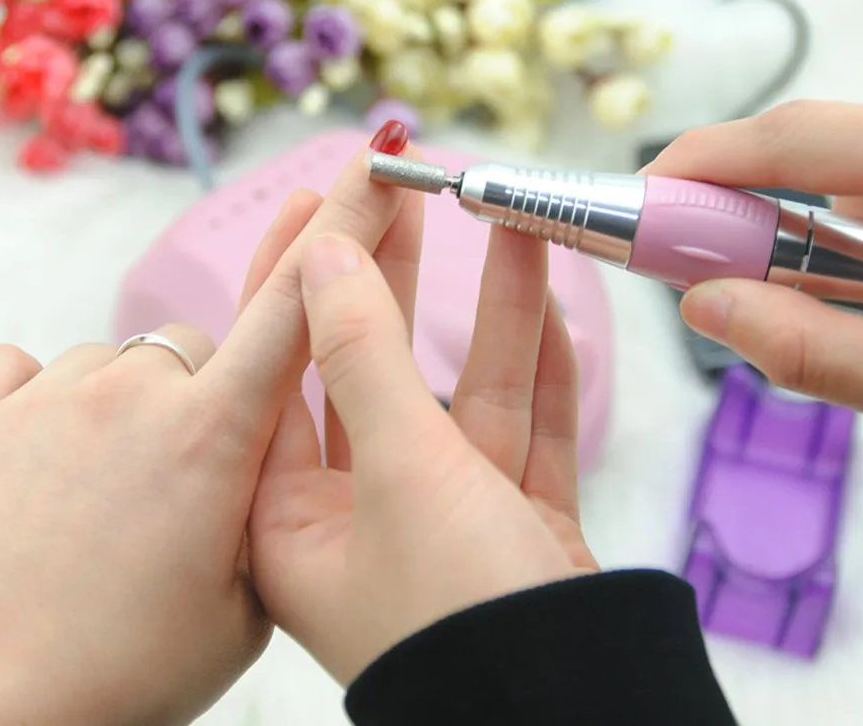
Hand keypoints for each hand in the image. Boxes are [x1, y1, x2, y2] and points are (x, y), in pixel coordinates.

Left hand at [0, 144, 408, 725]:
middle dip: (210, 401)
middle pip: (204, 350)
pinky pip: (26, 372)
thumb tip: (275, 454)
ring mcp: (46, 393)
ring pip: (118, 367)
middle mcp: (135, 391)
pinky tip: (31, 472)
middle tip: (177, 492)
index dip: (350, 218)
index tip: (379, 158)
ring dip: (125, 414)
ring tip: (93, 506)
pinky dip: (41, 410)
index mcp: (215, 438)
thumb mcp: (238, 609)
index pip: (302, 301)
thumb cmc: (108, 677)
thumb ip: (272, 508)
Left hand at [249, 202, 598, 685]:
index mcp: (295, 516)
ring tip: (507, 222)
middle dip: (400, 275)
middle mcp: (363, 514)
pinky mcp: (518, 528)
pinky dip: (544, 372)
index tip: (326, 193)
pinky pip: (528, 430)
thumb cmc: (459, 624)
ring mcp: (449, 520)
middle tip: (412, 191)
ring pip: (467, 391)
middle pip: (378, 365)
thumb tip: (326, 254)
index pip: (287, 363)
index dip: (305, 271)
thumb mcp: (403, 470)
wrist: (575, 723)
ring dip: (494, 310)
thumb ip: (365, 356)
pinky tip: (552, 306)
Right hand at [645, 100, 862, 426]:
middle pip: (824, 151)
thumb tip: (708, 305)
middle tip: (710, 282)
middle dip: (756, 220)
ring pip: (862, 182)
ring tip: (842, 324)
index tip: (637, 204)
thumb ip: (823, 348)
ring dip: (820, 245)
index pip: (799, 135)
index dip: (704, 162)